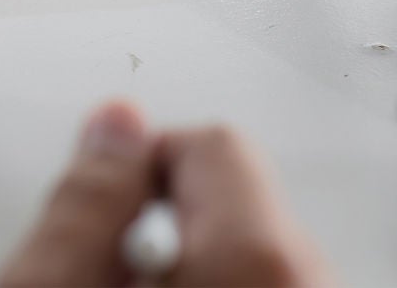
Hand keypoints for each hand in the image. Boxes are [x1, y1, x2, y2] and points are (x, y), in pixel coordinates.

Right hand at [0, 102, 329, 287]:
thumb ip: (85, 196)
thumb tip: (115, 124)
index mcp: (258, 259)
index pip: (213, 142)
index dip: (142, 166)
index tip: (108, 211)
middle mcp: (311, 285)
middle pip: (240, 197)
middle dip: (170, 218)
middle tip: (113, 271)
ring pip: (258, 250)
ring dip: (200, 261)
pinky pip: (274, 283)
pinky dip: (229, 286)